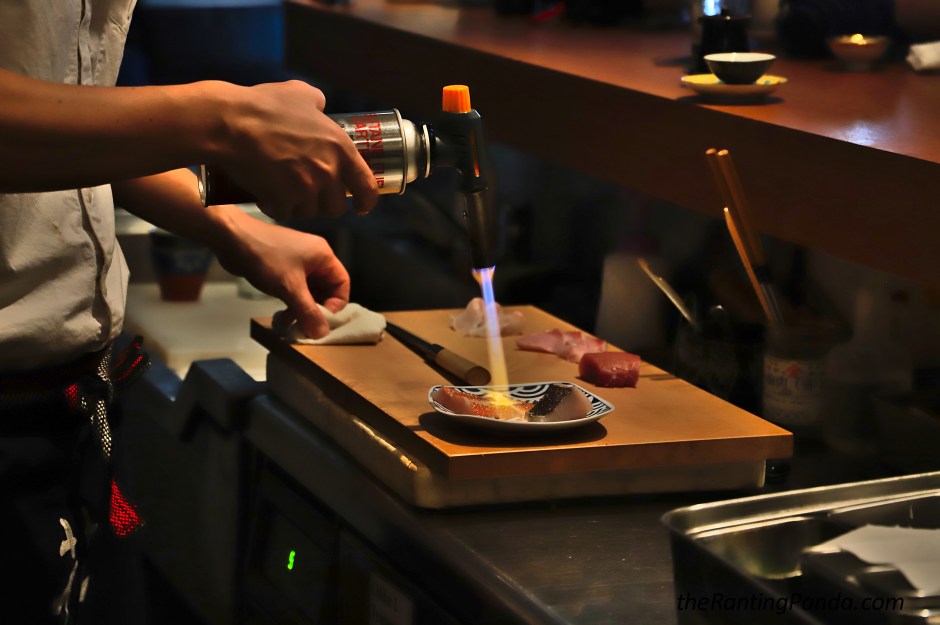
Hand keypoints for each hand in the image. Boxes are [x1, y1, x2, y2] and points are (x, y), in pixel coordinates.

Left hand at [214, 208, 349, 338]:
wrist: (231, 239)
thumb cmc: (264, 256)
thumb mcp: (289, 287)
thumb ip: (307, 311)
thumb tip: (322, 333)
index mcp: (323, 256)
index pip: (342, 284)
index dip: (336, 304)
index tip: (322, 319)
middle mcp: (314, 259)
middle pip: (326, 290)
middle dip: (316, 310)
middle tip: (305, 327)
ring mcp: (298, 264)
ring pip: (309, 293)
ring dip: (301, 310)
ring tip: (290, 325)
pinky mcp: (283, 270)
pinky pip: (295, 290)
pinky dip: (291, 304)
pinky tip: (281, 317)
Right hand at [216, 80, 378, 220]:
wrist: (229, 124)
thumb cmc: (263, 105)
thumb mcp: (300, 93)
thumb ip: (317, 103)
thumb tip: (321, 107)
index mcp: (341, 148)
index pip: (366, 187)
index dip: (367, 202)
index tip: (361, 208)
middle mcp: (328, 171)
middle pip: (335, 207)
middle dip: (323, 204)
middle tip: (309, 194)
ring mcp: (306, 189)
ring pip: (309, 212)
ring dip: (298, 206)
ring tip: (284, 190)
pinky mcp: (282, 201)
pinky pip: (284, 214)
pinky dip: (275, 208)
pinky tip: (266, 194)